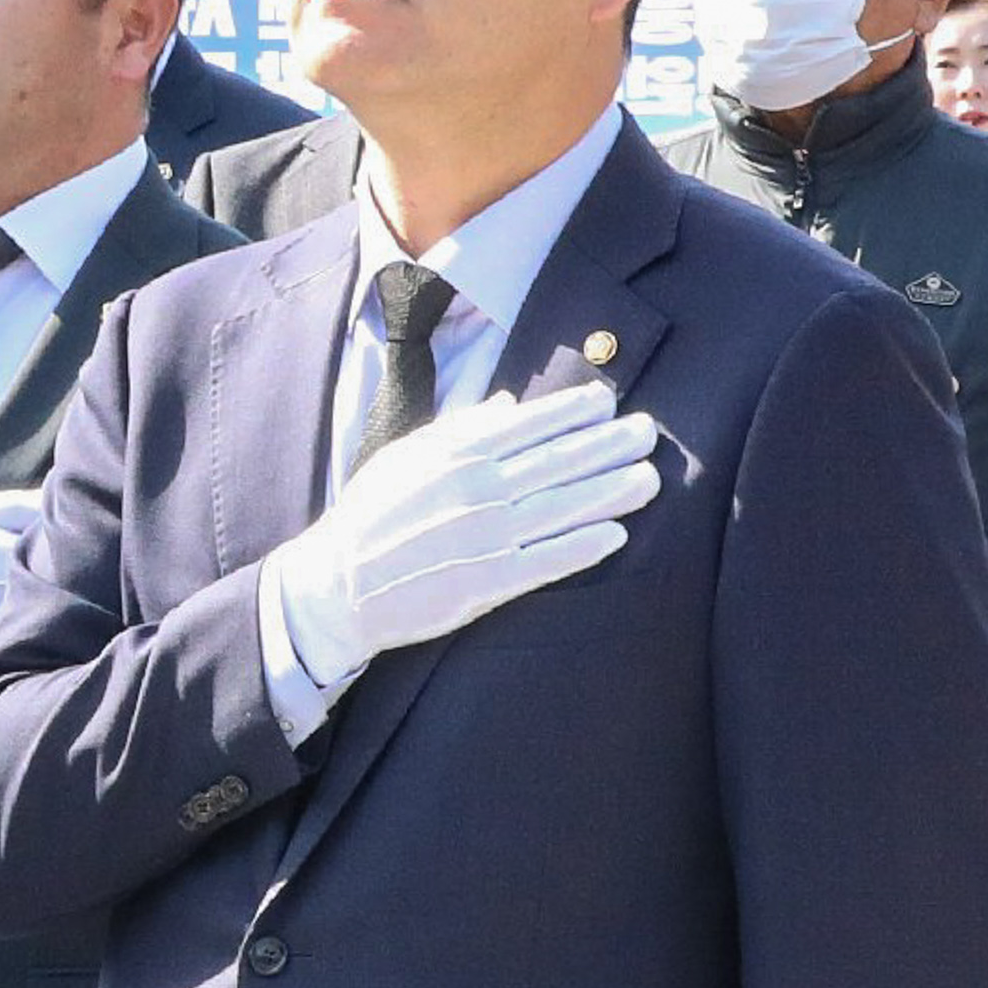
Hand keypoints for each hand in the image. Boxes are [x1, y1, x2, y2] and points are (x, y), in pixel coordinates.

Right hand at [267, 382, 661, 686]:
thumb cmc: (369, 518)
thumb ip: (459, 430)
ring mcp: (485, 537)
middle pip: (557, 461)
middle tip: (647, 432)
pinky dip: (584, 547)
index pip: (528, 424)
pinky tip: (618, 534)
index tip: (606, 401)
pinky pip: (548, 560)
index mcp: (455, 454)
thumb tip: (508, 404)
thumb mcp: (405, 458)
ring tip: (650, 478)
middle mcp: (476, 490)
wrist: (338, 586)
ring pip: (563, 507)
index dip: (572, 411)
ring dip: (612, 491)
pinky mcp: (488, 583)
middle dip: (608, 444)